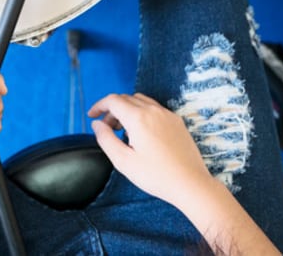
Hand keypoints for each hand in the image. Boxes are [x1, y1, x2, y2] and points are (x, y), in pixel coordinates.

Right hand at [88, 93, 211, 207]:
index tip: (91, 116)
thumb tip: (96, 124)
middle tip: (106, 128)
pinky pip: (154, 108)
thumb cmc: (157, 176)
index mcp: (138, 118)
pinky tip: (141, 133)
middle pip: (126, 99)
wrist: (190, 184)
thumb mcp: (123, 161)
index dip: (99, 106)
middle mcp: (153, 110)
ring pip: (140, 101)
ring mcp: (167, 114)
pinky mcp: (177, 121)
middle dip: (112, 110)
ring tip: (122, 131)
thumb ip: (105, 139)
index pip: (113, 101)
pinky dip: (141, 113)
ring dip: (127, 109)